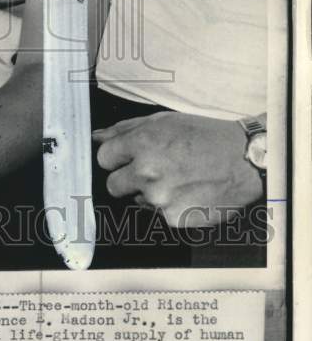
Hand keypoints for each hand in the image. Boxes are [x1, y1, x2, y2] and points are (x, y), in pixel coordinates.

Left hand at [93, 111, 263, 226]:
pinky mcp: (173, 218)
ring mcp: (160, 198)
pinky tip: (187, 192)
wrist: (243, 160)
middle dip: (126, 179)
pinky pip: (158, 214)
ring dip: (150, 192)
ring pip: (137, 200)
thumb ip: (125, 129)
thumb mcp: (163, 121)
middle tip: (151, 171)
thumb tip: (96, 137)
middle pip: (113, 185)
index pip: (104, 158)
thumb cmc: (204, 137)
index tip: (126, 158)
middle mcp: (147, 172)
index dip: (115, 158)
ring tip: (176, 178)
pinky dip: (169, 206)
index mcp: (142, 143)